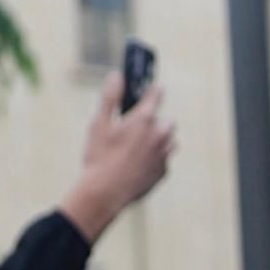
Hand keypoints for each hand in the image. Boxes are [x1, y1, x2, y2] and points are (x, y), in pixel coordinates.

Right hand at [62, 73, 175, 234]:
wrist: (105, 193)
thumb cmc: (99, 157)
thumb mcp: (99, 123)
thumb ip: (110, 97)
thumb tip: (116, 76)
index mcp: (144, 118)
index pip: (157, 93)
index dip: (152, 90)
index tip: (149, 89)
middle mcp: (160, 134)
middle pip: (166, 119)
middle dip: (155, 121)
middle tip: (136, 128)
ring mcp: (164, 154)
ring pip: (170, 140)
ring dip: (159, 140)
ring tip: (137, 147)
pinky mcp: (163, 171)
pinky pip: (164, 160)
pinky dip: (155, 159)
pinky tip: (137, 164)